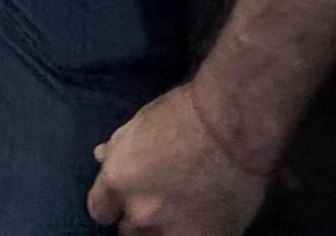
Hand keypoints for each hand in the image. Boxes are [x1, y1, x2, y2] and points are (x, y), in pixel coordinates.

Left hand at [88, 82, 275, 232]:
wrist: (236, 126)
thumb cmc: (185, 112)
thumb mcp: (141, 121)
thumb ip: (119, 147)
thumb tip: (102, 157)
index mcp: (119, 180)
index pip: (99, 210)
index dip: (111, 204)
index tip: (122, 197)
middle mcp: (141, 212)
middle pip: (127, 230)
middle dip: (137, 216)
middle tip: (156, 201)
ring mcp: (175, 231)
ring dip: (162, 230)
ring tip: (179, 213)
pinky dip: (195, 232)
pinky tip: (205, 216)